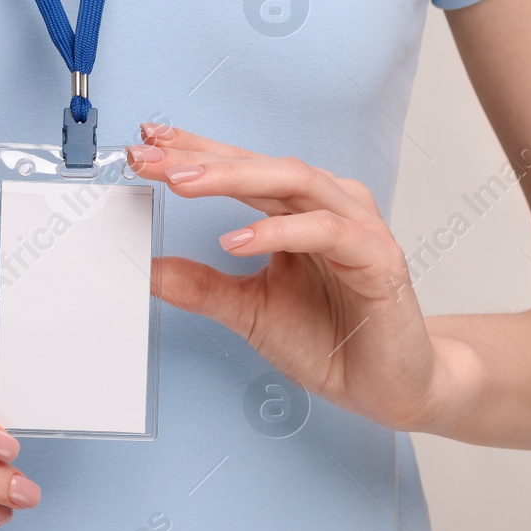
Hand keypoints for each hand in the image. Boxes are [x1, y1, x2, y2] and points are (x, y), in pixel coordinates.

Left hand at [128, 125, 468, 432]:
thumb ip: (202, 287)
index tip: (143, 144)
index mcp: (295, 210)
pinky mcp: (378, 257)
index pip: (239, 169)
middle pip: (259, 165)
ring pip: (293, 180)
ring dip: (233, 177)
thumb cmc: (330, 340)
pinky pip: (326, 230)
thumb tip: (147, 270)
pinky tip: (236, 239)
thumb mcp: (249, 310)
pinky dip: (279, 231)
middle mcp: (326, 206)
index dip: (192, 152)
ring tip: (181, 182)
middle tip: (149, 156)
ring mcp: (355, 226)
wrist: (388, 387)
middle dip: (200, 157)